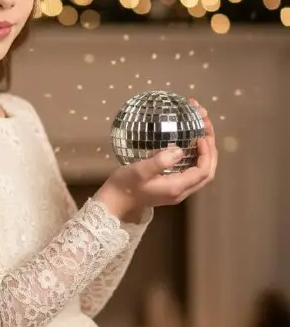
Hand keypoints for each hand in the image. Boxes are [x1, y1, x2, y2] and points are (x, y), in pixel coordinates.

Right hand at [96, 98, 217, 220]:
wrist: (116, 201)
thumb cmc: (125, 185)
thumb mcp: (139, 171)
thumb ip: (160, 161)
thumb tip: (179, 150)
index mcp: (177, 188)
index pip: (203, 171)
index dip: (206, 152)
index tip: (200, 135)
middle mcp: (181, 191)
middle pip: (207, 171)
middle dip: (210, 148)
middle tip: (205, 126)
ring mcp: (177, 189)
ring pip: (201, 170)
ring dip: (205, 150)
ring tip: (201, 129)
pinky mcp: (172, 185)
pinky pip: (192, 170)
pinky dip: (196, 155)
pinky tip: (189, 141)